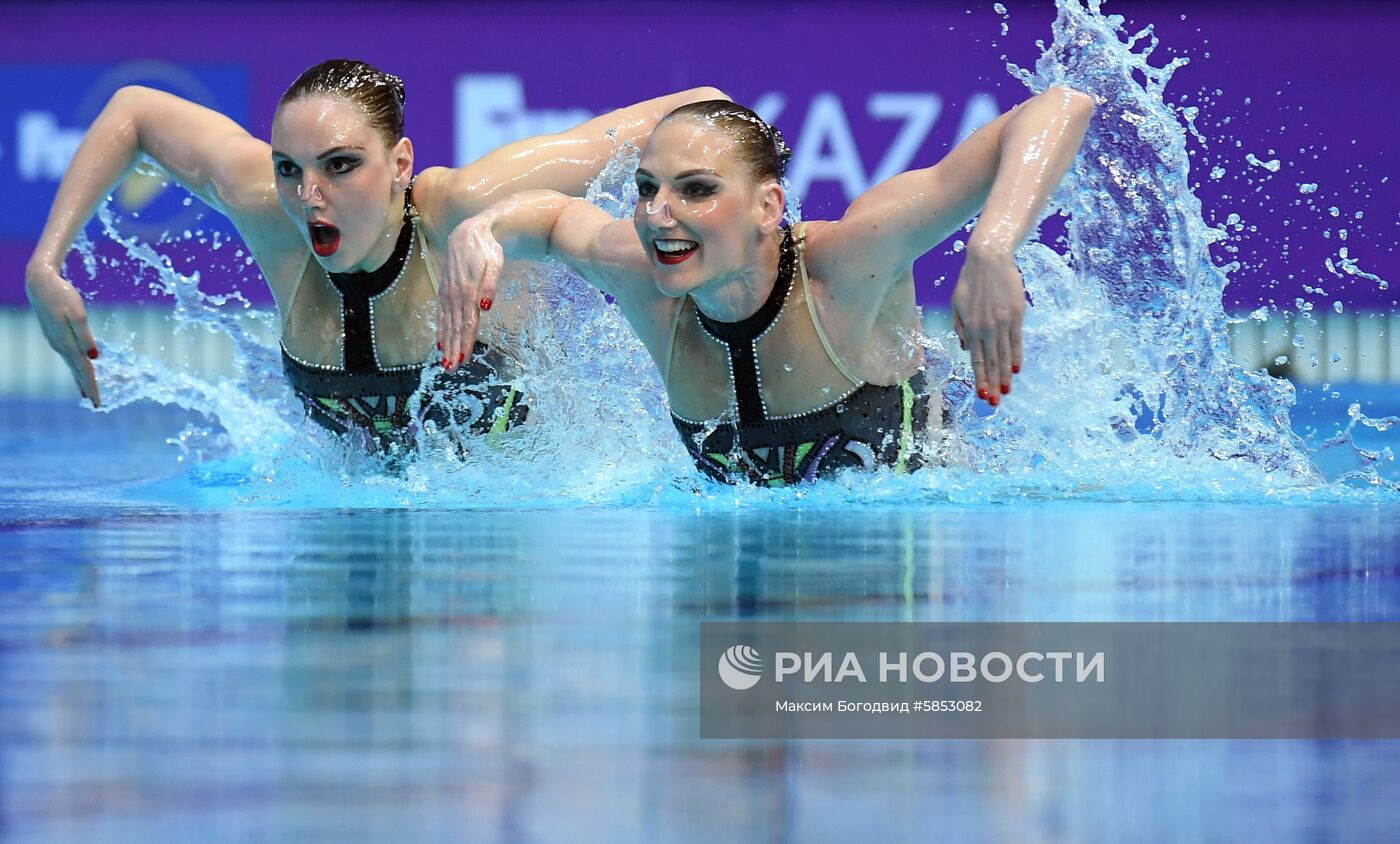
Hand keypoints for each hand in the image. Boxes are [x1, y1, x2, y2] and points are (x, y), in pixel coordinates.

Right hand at [25, 261, 100, 406]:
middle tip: (96, 404)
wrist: (39, 283)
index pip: (84, 370)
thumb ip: (85, 336)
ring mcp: (56, 341)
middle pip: (77, 371)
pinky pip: (68, 356)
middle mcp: (60, 346)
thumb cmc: (62, 295)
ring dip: (80, 379)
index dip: (92, 386)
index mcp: (67, 343)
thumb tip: (95, 357)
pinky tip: (77, 369)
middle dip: (87, 387)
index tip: (98, 403)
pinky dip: (74, 367)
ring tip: (87, 393)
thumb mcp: (77, 314)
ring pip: (71, 365)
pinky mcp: (55, 335)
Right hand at [438, 218, 502, 369]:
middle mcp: (455, 294)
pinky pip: (442, 313)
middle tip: (452, 369)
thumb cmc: (487, 249)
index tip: (463, 360)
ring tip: (446, 361)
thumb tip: (486, 307)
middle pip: (456, 327)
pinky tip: (441, 341)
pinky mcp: (445, 290)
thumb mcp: (495, 263)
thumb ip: (489, 285)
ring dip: (447, 343)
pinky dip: (441, 328)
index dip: (465, 342)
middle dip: (454, 348)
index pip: (467, 322)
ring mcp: (448, 292)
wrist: (469, 232)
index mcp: (468, 291)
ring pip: (447, 322)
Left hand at [951, 248, 1024, 405]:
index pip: (977, 360)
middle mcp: (987, 329)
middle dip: (993, 384)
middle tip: (995, 403)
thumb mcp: (957, 303)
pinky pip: (1017, 340)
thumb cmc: (970, 280)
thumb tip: (967, 348)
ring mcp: (1003, 323)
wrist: (989, 258)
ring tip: (1006, 392)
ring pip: (1004, 355)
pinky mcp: (1016, 315)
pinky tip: (1016, 370)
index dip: (979, 378)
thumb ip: (961, 327)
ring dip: (1005, 376)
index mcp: (971, 327)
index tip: (981, 395)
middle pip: (991, 362)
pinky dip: (1016, 356)